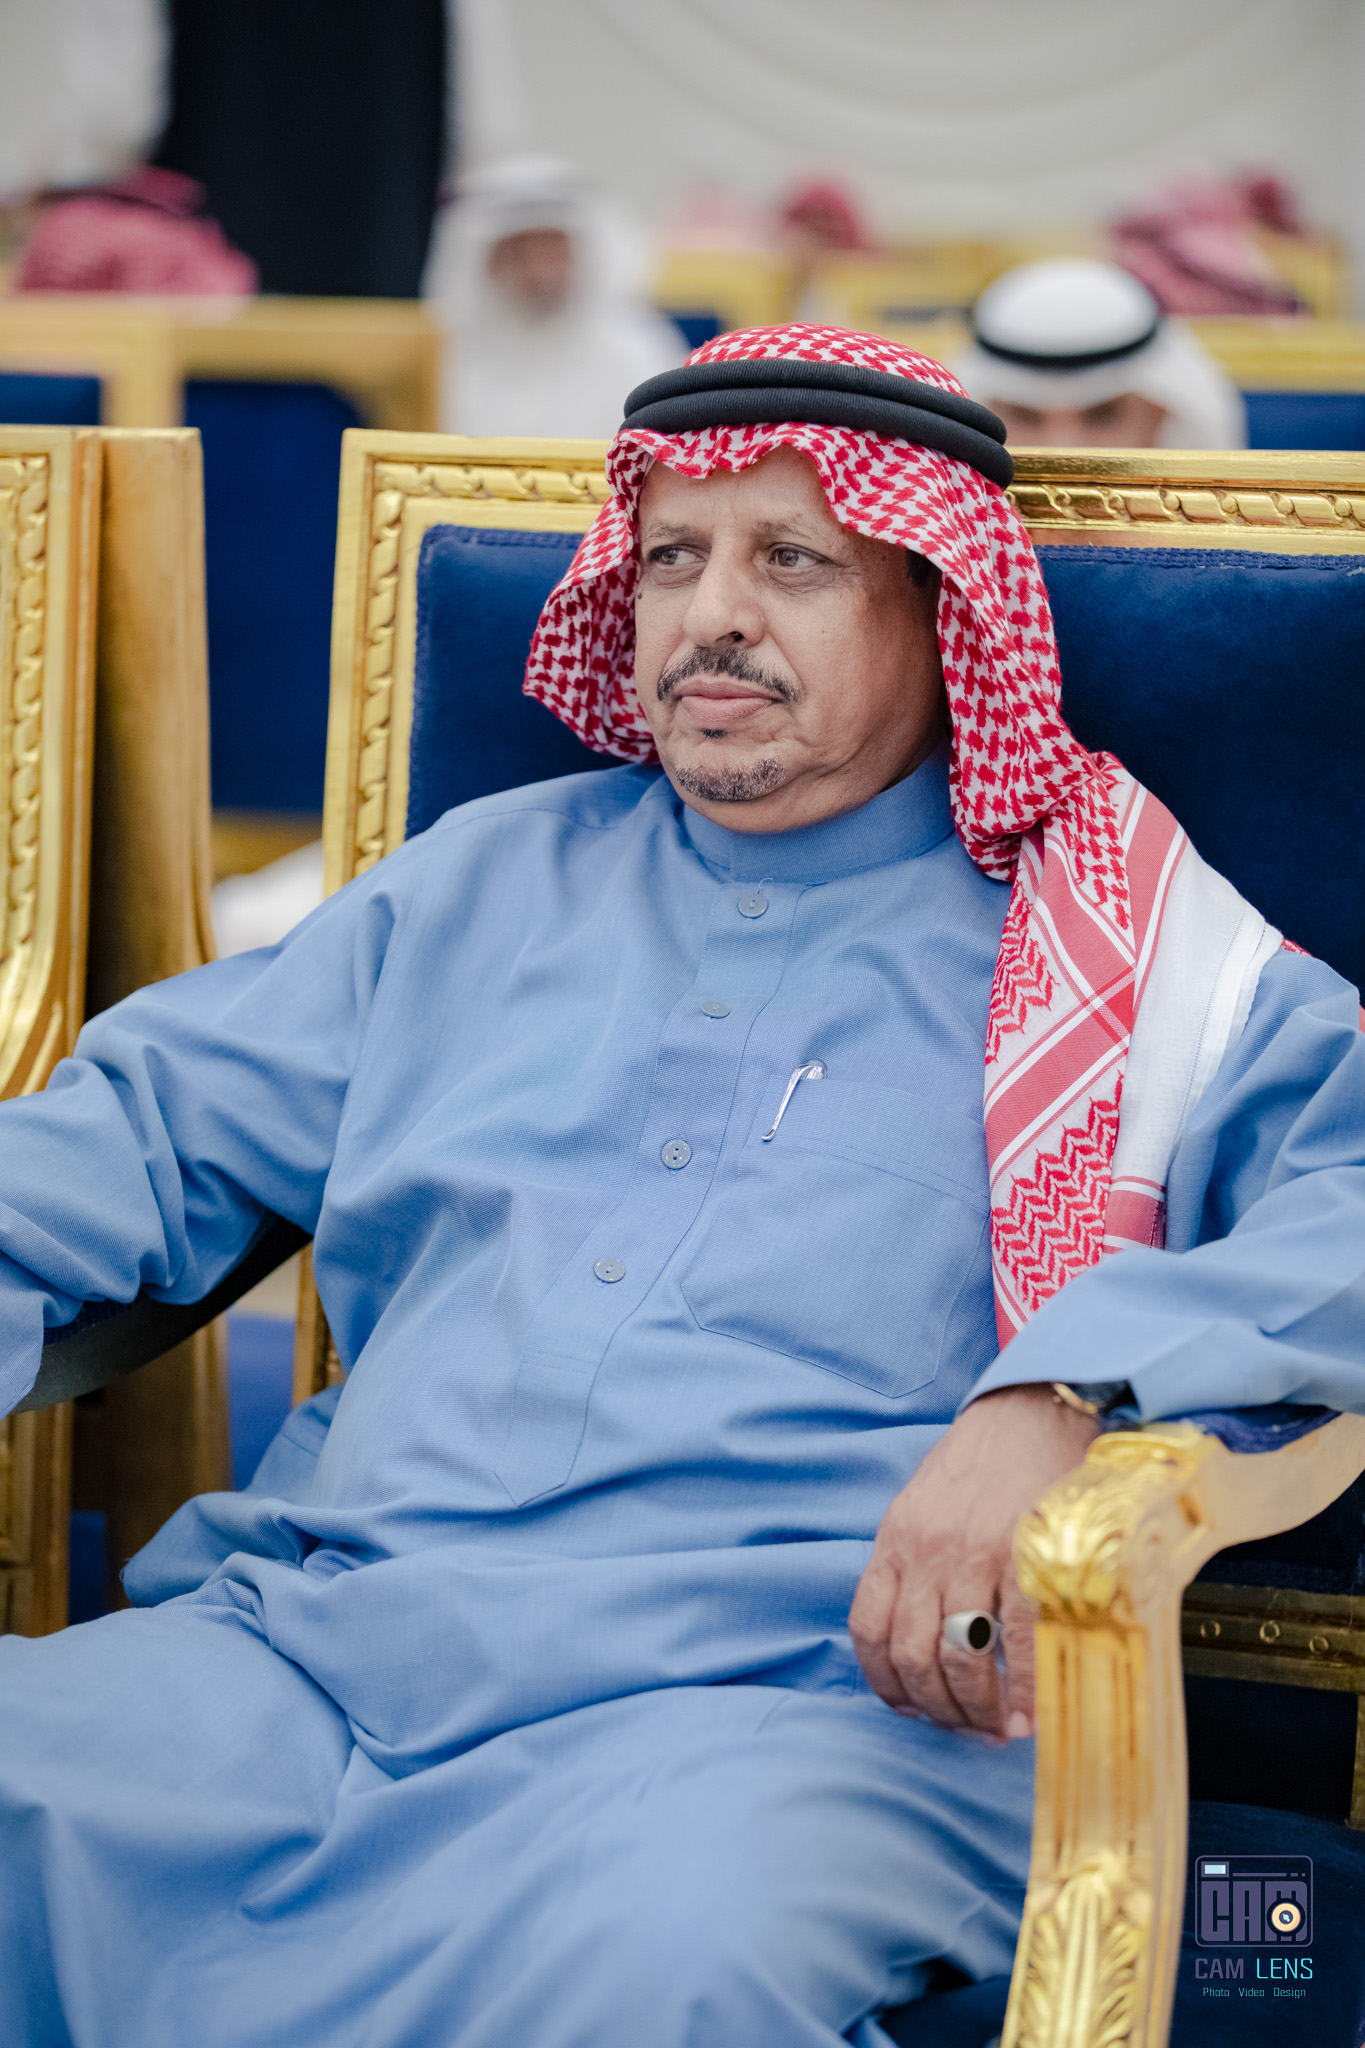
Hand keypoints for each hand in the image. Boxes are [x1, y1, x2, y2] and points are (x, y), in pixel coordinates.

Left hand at [848, 1384, 1098, 1737]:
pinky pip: (1021, 1644)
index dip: (886, 1686)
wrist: (1032, 1409)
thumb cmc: (982, 1460)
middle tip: (965, 1730)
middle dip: (937, 1710)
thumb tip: (923, 1632)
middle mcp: (927, 1552)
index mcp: (896, 1539)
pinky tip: (1030, 1713)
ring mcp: (977, 1555)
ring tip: (998, 1728)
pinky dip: (1025, 1691)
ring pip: (958, 1659)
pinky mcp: (1028, 1558)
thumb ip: (914, 1561)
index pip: (867, 1630)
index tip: (912, 1710)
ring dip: (977, 1710)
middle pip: (911, 1657)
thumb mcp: (924, 1504)